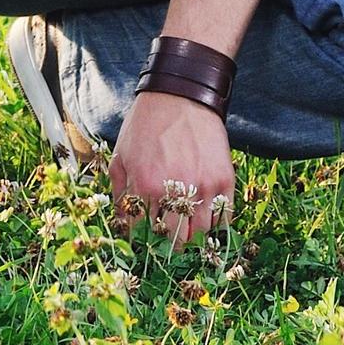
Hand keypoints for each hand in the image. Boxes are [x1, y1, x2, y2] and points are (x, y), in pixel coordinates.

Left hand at [108, 91, 234, 249]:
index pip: (144, 233)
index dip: (144, 243)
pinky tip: (207, 225)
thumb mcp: (121, 156)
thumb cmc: (147, 124)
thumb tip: (123, 224)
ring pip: (200, 234)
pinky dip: (216, 227)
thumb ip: (119, 193)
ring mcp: (203, 186)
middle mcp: (175, 190)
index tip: (147, 246)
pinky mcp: (224, 179)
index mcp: (146, 186)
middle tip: (168, 248)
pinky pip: (224, 218)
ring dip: (192, 240)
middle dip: (169, 248)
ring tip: (187, 238)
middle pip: (174, 240)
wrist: (180, 95)